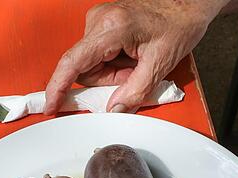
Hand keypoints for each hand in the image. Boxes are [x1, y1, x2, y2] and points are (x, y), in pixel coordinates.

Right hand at [43, 0, 226, 113]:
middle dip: (108, 80)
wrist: (187, 4)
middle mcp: (98, 22)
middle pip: (85, 69)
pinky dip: (113, 62)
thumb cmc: (178, 24)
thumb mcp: (160, 63)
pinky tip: (131, 56)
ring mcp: (97, 21)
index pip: (73, 63)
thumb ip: (136, 90)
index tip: (50, 106)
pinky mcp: (101, 25)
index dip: (58, 87)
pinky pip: (97, 55)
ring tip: (136, 62)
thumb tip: (114, 109)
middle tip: (134, 74)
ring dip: (112, 72)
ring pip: (91, 65)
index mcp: (110, 29)